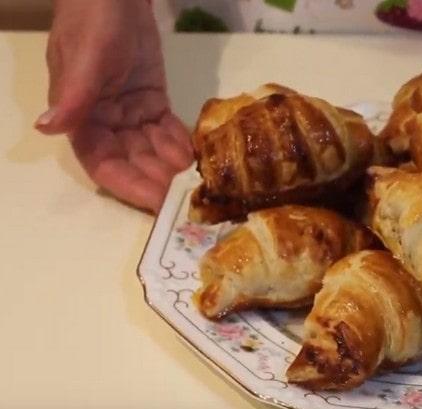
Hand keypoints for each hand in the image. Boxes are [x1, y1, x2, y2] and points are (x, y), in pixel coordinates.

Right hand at [36, 0, 192, 212]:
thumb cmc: (94, 22)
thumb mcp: (86, 59)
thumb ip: (74, 96)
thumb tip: (49, 128)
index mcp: (81, 118)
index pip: (103, 163)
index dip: (129, 185)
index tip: (156, 202)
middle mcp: (105, 122)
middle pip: (133, 161)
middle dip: (159, 181)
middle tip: (189, 197)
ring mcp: (130, 112)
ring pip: (152, 149)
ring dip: (174, 166)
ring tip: (200, 181)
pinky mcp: (152, 101)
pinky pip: (167, 130)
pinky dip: (181, 143)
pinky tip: (200, 157)